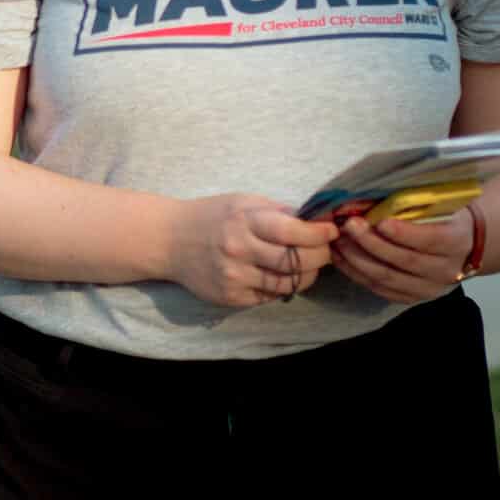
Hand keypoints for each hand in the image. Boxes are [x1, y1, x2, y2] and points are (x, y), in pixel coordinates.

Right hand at [166, 195, 340, 308]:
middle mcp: (239, 250)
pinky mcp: (230, 297)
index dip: (319, 234)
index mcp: (244, 221)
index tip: (331, 232)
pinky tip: (280, 275)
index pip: (292, 231)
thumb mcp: (242, 203)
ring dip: (307, 276)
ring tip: (308, 265)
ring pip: (287, 284)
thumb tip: (315, 221)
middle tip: (325, 251)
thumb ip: (277, 212)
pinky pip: (269, 296)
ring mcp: (234, 277)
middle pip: (296, 261)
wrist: (169, 240)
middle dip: (320, 256)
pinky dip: (281, 287)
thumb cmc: (211, 216)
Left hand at [330, 207, 475, 303]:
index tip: (379, 221)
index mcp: (456, 241)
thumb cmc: (445, 217)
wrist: (463, 246)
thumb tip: (376, 196)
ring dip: (358, 260)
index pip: (430, 240)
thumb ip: (416, 202)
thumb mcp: (440, 204)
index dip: (403, 233)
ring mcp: (429, 288)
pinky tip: (342, 259)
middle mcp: (446, 269)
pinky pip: (381, 289)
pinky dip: (358, 274)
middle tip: (349, 226)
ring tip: (339, 242)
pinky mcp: (413, 297)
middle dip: (372, 243)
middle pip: (404, 260)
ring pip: (388, 278)